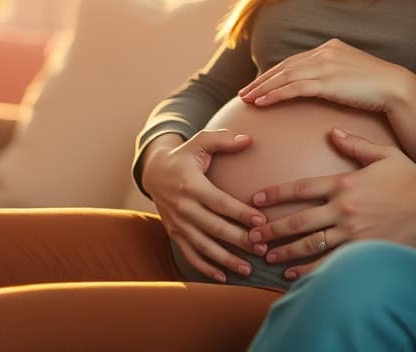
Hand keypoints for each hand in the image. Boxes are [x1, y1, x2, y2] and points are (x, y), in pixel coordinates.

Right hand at [141, 131, 266, 282]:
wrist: (153, 173)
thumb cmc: (184, 157)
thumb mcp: (199, 142)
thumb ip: (223, 139)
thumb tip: (248, 139)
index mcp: (192, 186)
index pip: (220, 202)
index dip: (241, 213)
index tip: (261, 222)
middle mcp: (184, 207)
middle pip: (215, 228)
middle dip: (239, 240)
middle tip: (262, 248)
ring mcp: (178, 223)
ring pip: (203, 246)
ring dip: (226, 259)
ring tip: (248, 268)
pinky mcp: (174, 233)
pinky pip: (189, 254)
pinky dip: (205, 268)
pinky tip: (223, 277)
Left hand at [239, 38, 415, 114]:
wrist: (396, 88)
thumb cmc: (379, 87)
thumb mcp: (354, 75)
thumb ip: (336, 75)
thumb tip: (323, 87)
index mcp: (330, 48)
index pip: (294, 61)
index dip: (274, 73)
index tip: (259, 84)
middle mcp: (325, 53)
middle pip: (284, 67)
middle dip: (262, 81)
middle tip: (244, 93)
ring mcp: (325, 66)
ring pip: (284, 77)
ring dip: (262, 89)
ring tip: (247, 100)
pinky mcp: (327, 81)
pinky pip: (293, 88)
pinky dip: (274, 95)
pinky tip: (262, 103)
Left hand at [244, 128, 415, 280]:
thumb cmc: (411, 181)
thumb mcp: (385, 155)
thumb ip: (356, 144)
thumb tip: (332, 132)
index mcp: (345, 183)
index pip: (302, 187)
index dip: (276, 193)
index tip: (256, 198)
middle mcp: (343, 209)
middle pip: (298, 220)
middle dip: (271, 228)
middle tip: (251, 234)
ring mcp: (351, 232)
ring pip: (309, 244)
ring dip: (284, 250)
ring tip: (266, 255)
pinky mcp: (362, 250)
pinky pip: (328, 262)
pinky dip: (307, 269)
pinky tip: (292, 274)